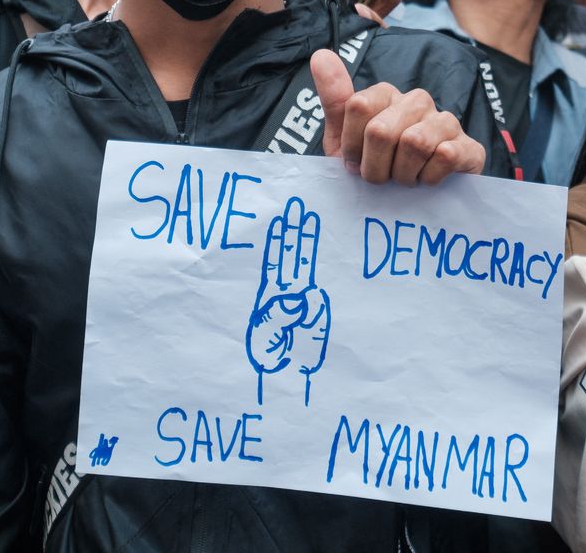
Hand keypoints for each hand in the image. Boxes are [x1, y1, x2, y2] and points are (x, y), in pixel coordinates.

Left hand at [246, 197, 329, 405]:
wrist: (286, 379)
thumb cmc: (269, 356)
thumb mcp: (265, 339)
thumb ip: (279, 317)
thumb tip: (299, 295)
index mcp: (271, 296)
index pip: (277, 262)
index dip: (280, 241)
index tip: (283, 219)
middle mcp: (288, 294)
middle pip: (293, 257)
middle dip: (296, 232)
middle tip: (298, 206)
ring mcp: (304, 303)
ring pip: (308, 270)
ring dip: (309, 245)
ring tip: (311, 220)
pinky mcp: (317, 315)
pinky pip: (319, 302)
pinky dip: (317, 298)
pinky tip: (308, 311)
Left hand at [311, 48, 483, 184]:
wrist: (406, 205)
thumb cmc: (373, 167)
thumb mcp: (342, 138)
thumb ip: (334, 97)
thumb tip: (320, 55)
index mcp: (386, 94)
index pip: (358, 106)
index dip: (351, 145)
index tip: (355, 161)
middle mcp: (418, 101)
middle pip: (381, 130)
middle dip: (374, 166)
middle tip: (380, 178)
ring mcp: (446, 122)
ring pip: (414, 142)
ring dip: (402, 175)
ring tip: (404, 180)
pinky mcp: (470, 147)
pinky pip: (446, 155)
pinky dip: (429, 179)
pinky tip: (428, 181)